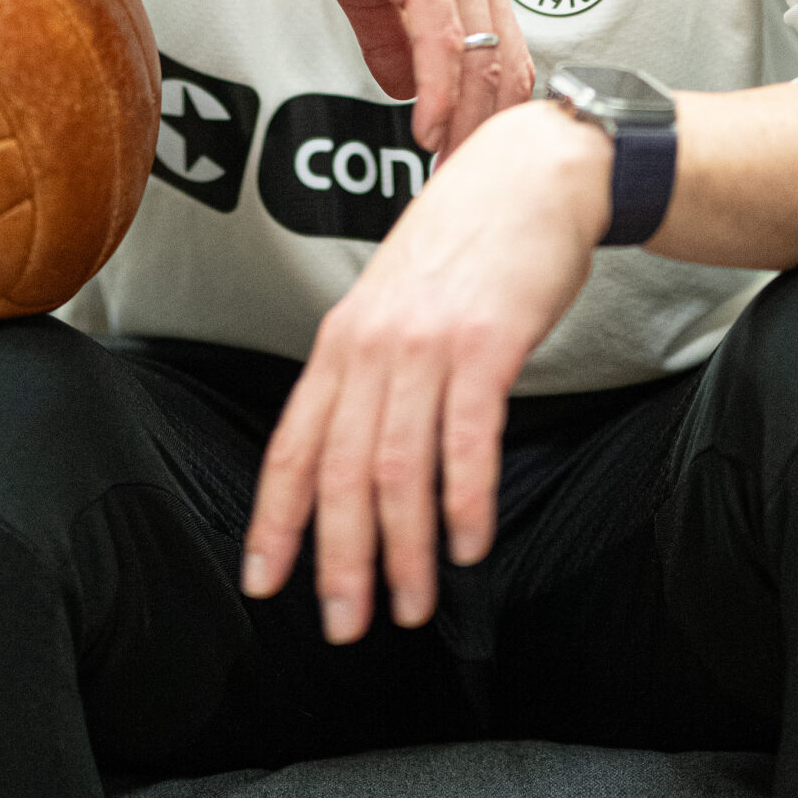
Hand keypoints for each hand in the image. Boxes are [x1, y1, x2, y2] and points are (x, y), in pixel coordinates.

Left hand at [240, 100, 612, 639]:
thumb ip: (370, 366)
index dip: (276, 520)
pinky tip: (470, 545)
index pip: (292, 444)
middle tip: (348, 623)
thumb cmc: (468, 241)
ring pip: (397, 468)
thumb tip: (355, 445)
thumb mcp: (395, 298)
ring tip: (413, 604)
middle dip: (340, 559)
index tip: (265, 581)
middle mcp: (372, 345)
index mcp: (342, 339)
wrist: (532, 174)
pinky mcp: (485, 345)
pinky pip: (467, 440)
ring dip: (406, 549)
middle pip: (339, 472)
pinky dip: (465, 502)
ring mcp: (426, 344)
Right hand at [259, 0, 534, 154]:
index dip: (492, 117)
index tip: (467, 159)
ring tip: (444, 167)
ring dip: (464, 126)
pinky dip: (439, 93)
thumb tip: (408, 86)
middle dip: (485, 136)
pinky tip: (425, 125)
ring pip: (482, 63)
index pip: (507, 58)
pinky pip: (444, 43)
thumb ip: (389, 34)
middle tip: (462, 181)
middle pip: (506, 70)